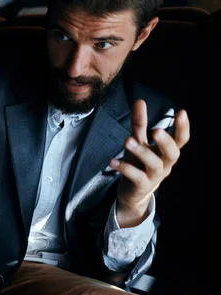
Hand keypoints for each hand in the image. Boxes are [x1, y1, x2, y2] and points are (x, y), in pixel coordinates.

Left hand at [109, 100, 189, 226]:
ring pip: (154, 164)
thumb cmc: (139, 164)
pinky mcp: (141, 186)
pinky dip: (124, 168)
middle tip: (156, 130)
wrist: (133, 193)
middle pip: (172, 153)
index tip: (182, 112)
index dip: (183, 127)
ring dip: (141, 152)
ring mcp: (154, 177)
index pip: (181, 140)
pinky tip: (112, 161)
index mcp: (166, 153)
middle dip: (165, 142)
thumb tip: (139, 100)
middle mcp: (164, 164)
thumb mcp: (139, 142)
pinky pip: (135, 176)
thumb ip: (139, 123)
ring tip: (127, 140)